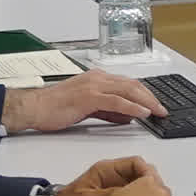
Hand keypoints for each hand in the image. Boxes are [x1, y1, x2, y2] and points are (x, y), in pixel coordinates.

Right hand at [2, 69, 167, 133]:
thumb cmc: (55, 108)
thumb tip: (127, 116)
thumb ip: (108, 111)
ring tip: (158, 111)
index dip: (144, 94)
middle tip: (162, 110)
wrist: (34, 108)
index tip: (156, 105)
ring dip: (146, 101)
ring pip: (128, 90)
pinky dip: (132, 106)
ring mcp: (93, 86)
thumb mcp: (88, 108)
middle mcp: (97, 78)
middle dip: (150, 97)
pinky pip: (116, 101)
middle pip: (132, 85)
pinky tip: (142, 113)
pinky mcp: (88, 97)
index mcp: (97, 79)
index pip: (128, 84)